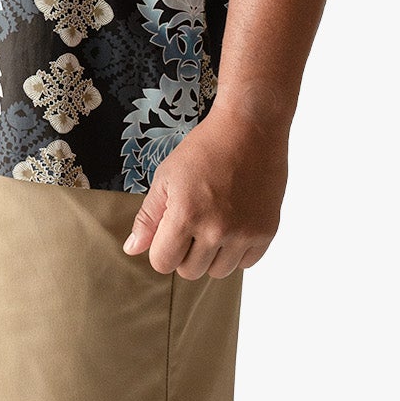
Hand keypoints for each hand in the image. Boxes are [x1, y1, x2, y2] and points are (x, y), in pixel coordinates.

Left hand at [122, 108, 286, 277]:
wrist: (250, 128)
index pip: (163, 263)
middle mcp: (217, 229)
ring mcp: (244, 232)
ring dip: (212, 254)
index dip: (161, 249)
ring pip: (219, 271)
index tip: (169, 231)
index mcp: (186, 214)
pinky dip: (238, 250)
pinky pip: (247, 263)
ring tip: (214, 222)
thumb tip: (132, 249)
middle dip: (185, 252)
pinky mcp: (267, 231)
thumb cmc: (204, 148)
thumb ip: (148, 217)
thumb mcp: (166, 177)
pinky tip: (234, 223)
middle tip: (192, 223)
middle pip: (190, 272)